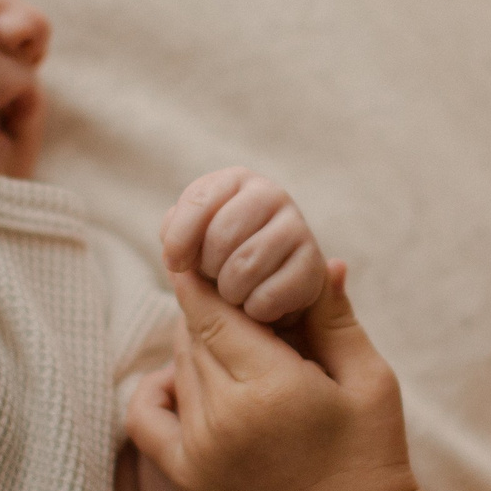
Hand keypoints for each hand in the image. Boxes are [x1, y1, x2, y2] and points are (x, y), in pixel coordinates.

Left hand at [127, 263, 415, 490]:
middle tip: (233, 293)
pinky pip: (146, 416)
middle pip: (194, 336)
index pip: (214, 315)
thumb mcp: (369, 377)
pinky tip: (183, 377)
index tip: (199, 253)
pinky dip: (157, 387)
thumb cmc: (371, 451)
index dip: (202, 281)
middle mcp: (224, 418)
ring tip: (231, 335)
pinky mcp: (188, 475)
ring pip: (179, 367)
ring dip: (196, 344)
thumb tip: (323, 260)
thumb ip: (336, 317)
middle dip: (211, 310)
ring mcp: (200, 451)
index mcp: (271, 389)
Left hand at [160, 168, 329, 322]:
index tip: (176, 264)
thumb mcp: (192, 241)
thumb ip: (176, 239)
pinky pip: (270, 294)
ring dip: (230, 291)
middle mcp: (271, 194)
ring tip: (235, 291)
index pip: (198, 200)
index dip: (179, 238)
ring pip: (245, 266)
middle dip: (209, 267)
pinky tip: (259, 304)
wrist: (267, 286)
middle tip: (214, 277)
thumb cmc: (220, 259)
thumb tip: (176, 262)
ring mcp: (298, 226)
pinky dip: (255, 309)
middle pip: (222, 235)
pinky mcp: (314, 264)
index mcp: (235, 180)